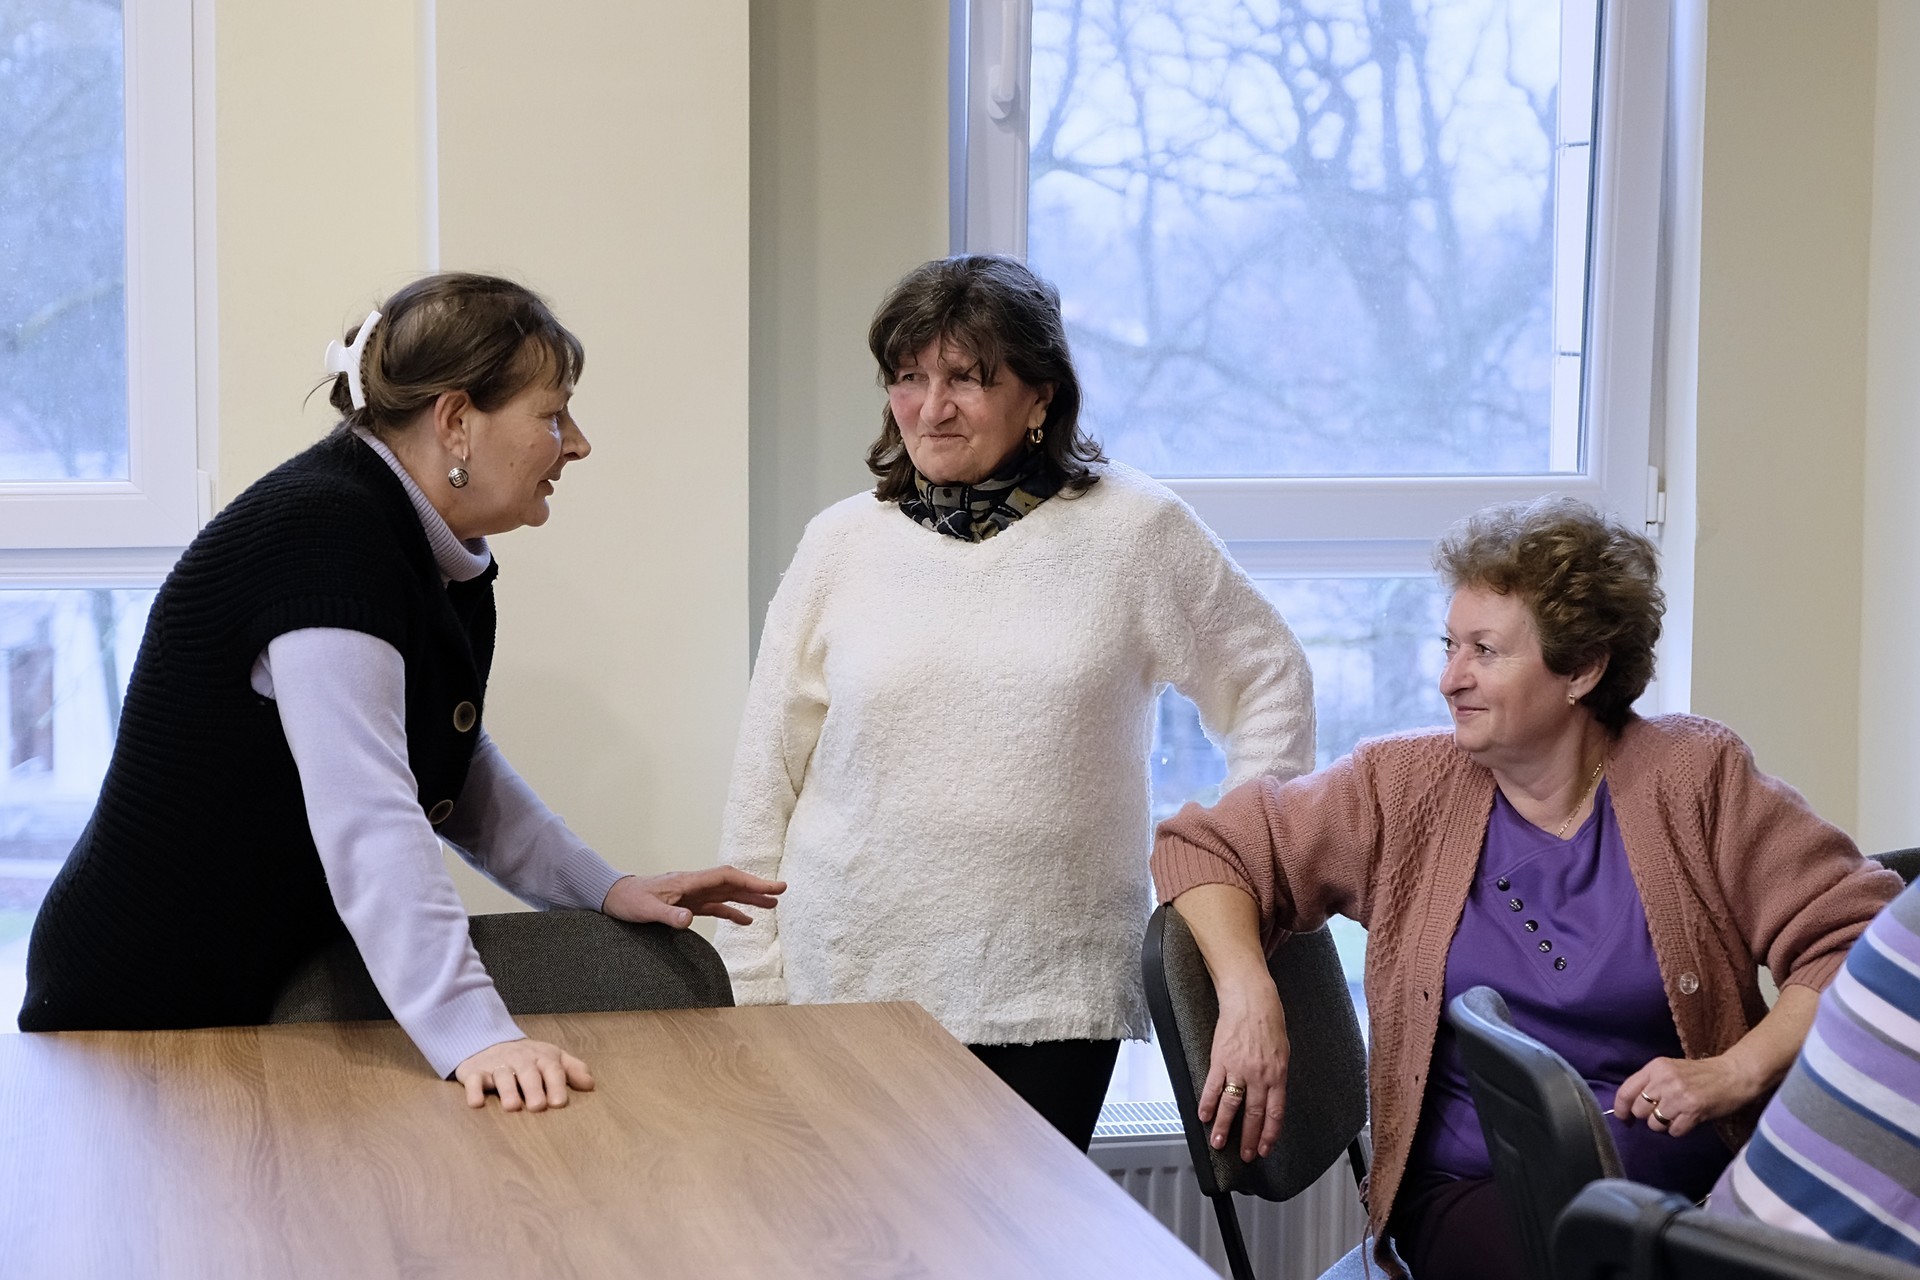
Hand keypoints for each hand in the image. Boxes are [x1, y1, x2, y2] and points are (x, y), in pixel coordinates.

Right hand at [453, 1037, 593, 1111]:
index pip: (552, 1069)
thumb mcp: (552, 1058)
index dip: (556, 1084)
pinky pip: (473, 1079)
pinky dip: (473, 1090)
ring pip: (502, 1075)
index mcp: (541, 1057)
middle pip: (528, 1073)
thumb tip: (590, 1085)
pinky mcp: (475, 1071)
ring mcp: (497, 1065)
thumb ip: (572, 1070)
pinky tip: (476, 1103)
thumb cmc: (528, 1058)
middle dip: (533, 1089)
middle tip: (538, 1106)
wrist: (489, 1042)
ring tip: (512, 1107)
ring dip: (507, 1090)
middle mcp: (520, 1060)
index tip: (559, 1103)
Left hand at [601, 866, 785, 927]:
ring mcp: (693, 895)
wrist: (614, 897)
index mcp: (689, 882)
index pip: (726, 877)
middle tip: (782, 891)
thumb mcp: (646, 910)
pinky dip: (733, 912)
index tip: (771, 886)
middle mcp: (695, 885)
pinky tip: (747, 921)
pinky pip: (716, 907)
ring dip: (750, 898)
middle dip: (757, 887)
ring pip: (728, 894)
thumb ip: (668, 915)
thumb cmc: (629, 900)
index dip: (750, 881)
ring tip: (773, 905)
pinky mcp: (688, 905)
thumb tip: (688, 919)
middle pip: (732, 883)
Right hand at [1199, 980, 1290, 1161]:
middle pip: (1253, 1115)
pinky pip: (1212, 1087)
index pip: (1274, 1113)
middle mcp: (1259, 1076)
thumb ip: (1276, 1076)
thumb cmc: (1269, 1021)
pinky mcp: (1220, 1060)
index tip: (1264, 1148)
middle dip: (1248, 1138)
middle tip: (1244, 1155)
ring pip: (1230, 1106)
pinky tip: (1203, 1116)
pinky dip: (1206, 1103)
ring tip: (1217, 1143)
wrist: (1251, 999)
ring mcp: (1238, 1069)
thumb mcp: (1282, 1052)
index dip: (1269, 1134)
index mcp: (1277, 1075)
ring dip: (1223, 1127)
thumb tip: (1270, 1096)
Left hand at [1615, 1054, 1759, 1137]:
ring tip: (1678, 1116)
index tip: (1624, 1119)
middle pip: (1639, 1110)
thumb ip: (1651, 1083)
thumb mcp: (1671, 1070)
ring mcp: (1678, 1096)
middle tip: (1663, 1113)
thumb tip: (1630, 1107)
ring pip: (1654, 1123)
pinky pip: (1674, 1131)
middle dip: (1648, 1117)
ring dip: (1664, 1125)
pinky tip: (1688, 1120)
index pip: (1626, 1091)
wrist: (1734, 1075)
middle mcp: (1664, 1080)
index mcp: (1655, 1067)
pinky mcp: (1693, 1111)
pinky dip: (1679, 1130)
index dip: (1621, 1109)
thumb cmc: (1701, 1074)